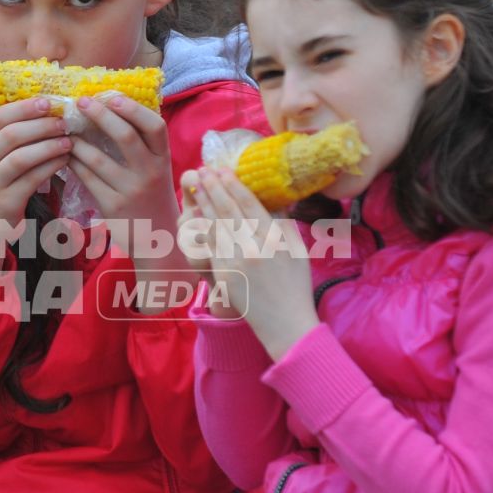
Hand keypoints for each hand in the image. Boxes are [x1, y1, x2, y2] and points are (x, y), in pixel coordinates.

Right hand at [0, 97, 71, 273]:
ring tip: (69, 141)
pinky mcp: (6, 201)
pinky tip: (65, 160)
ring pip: (21, 157)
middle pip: (11, 134)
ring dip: (48, 146)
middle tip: (65, 122)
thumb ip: (13, 135)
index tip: (48, 101)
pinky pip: (32, 179)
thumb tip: (47, 109)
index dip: (24, 107)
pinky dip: (51, 167)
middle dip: (41, 125)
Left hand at [64, 91, 176, 230]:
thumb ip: (144, 147)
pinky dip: (74, 163)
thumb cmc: (153, 198)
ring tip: (64, 129)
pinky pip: (87, 179)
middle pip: (126, 136)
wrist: (158, 241)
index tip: (112, 97)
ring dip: (78, 141)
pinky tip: (65, 154)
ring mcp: (132, 191)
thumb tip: (112, 111)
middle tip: (81, 102)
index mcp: (164, 160)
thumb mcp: (158, 172)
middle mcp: (151, 173)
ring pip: (99, 158)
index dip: (133, 109)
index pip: (155, 126)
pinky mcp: (113, 207)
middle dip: (101, 115)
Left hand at [185, 167, 317, 356]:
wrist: (285, 321)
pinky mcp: (224, 274)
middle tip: (203, 170)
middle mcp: (255, 246)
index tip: (223, 170)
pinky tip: (194, 214)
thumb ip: (284, 224)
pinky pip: (210, 246)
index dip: (234, 186)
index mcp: (275, 238)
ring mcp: (237, 261)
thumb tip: (275, 199)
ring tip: (196, 185)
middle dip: (214, 188)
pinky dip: (201, 228)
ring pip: (216, 225)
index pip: (250, 205)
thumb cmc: (295, 285)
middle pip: (229, 210)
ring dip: (204, 203)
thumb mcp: (297, 250)